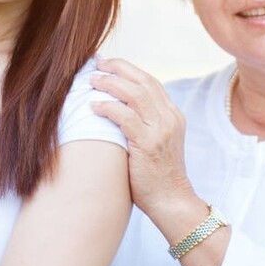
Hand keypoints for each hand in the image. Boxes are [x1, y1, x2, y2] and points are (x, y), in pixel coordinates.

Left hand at [88, 57, 192, 217]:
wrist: (172, 201)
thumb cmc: (157, 177)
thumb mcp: (156, 143)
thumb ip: (144, 124)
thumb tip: (116, 110)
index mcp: (172, 115)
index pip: (150, 82)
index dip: (128, 70)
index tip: (108, 64)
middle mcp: (169, 118)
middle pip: (143, 81)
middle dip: (118, 69)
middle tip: (97, 64)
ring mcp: (161, 130)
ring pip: (135, 94)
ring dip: (111, 84)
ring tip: (92, 81)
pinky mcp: (149, 143)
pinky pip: (126, 117)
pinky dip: (109, 108)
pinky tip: (94, 107)